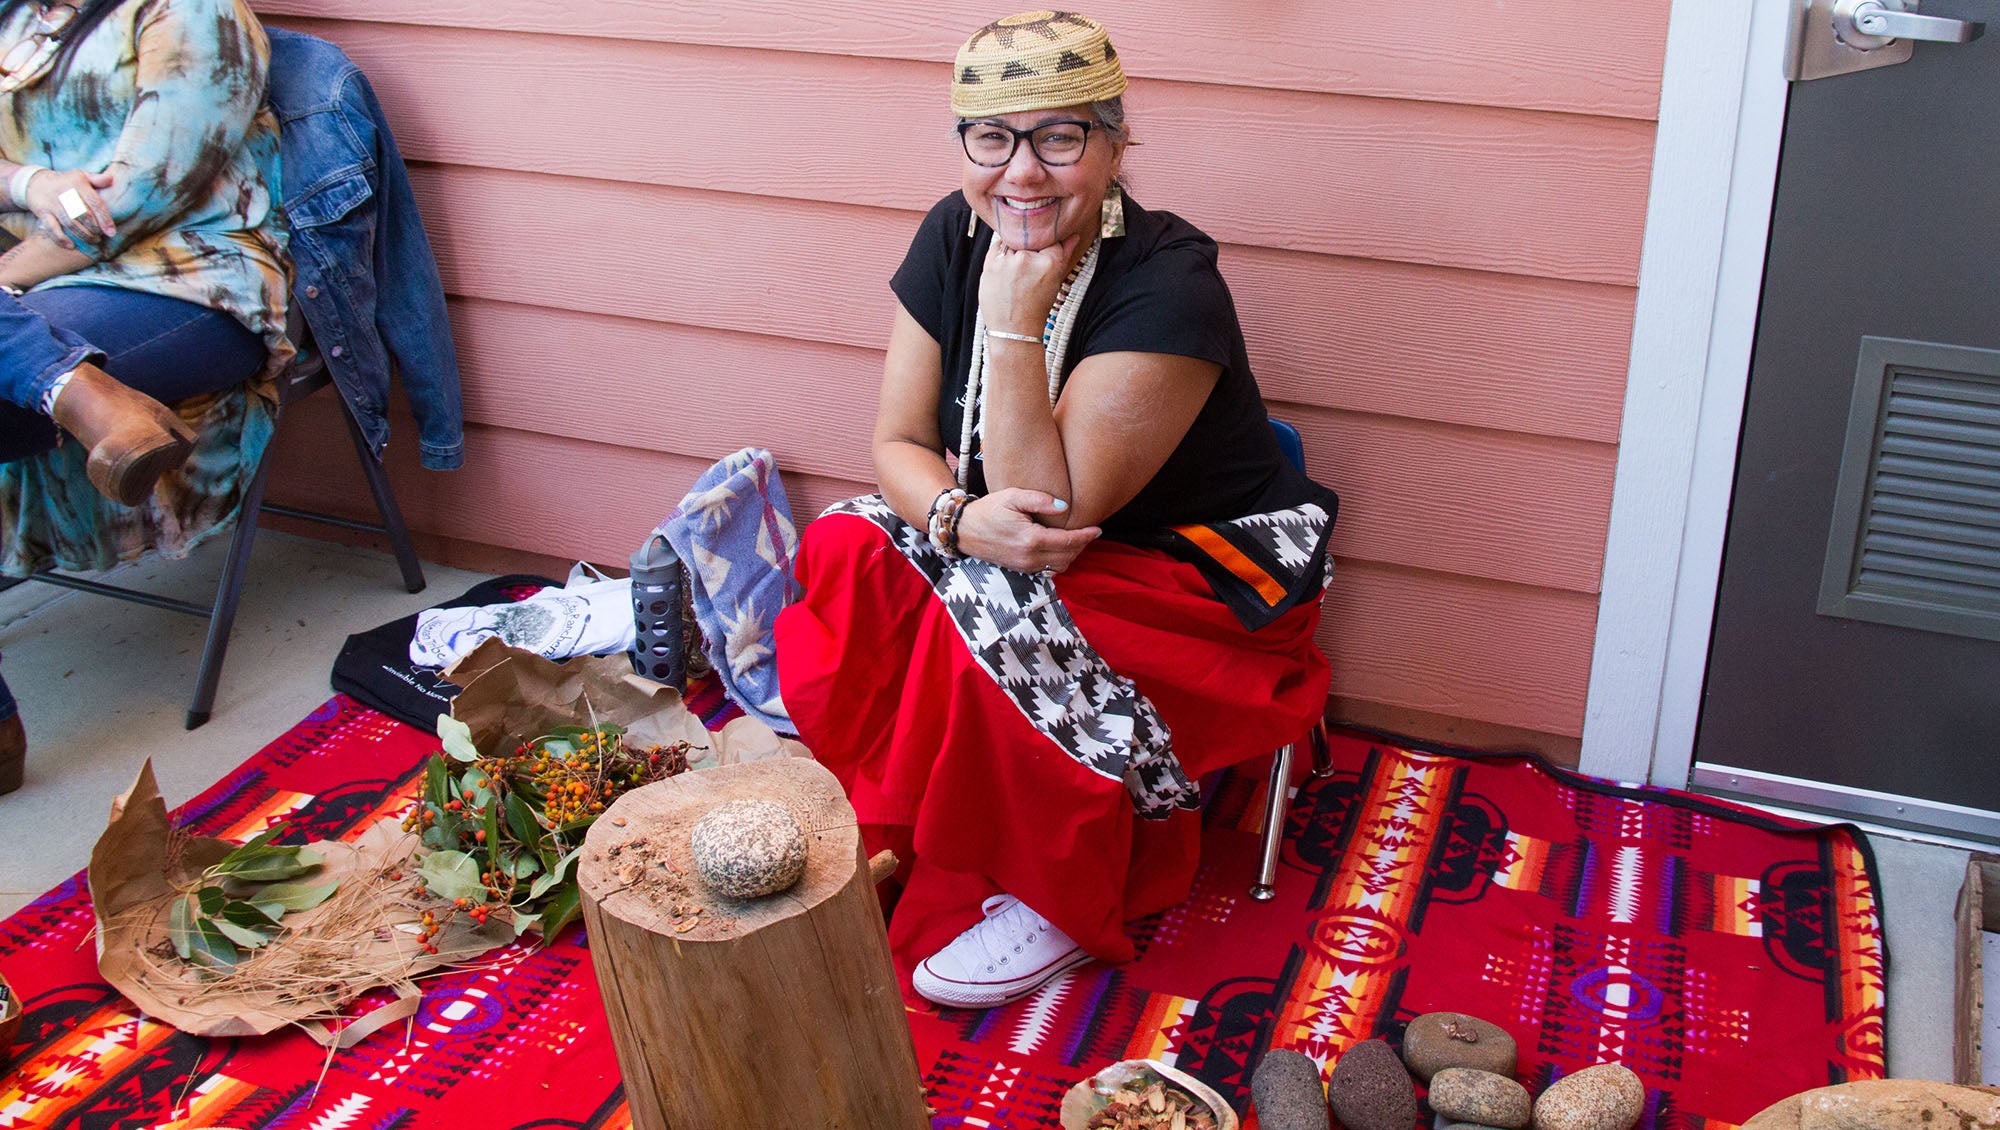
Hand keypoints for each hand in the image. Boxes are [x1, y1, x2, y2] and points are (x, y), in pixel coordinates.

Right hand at [20, 168, 113, 247]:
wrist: (36, 183)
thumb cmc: (66, 182)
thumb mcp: (81, 175)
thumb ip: (97, 179)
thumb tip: (112, 179)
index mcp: (78, 184)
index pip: (95, 203)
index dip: (104, 219)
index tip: (111, 233)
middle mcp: (65, 194)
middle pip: (83, 215)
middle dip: (94, 229)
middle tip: (100, 236)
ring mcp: (53, 204)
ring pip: (70, 224)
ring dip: (83, 235)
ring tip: (93, 241)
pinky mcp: (42, 212)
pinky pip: (51, 228)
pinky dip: (60, 239)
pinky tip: (71, 246)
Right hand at [955, 488, 1099, 573]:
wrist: (964, 529)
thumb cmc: (988, 509)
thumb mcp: (1012, 496)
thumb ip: (1040, 500)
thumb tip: (1064, 506)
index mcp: (1031, 539)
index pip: (1068, 541)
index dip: (1086, 536)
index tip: (1098, 529)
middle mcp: (1030, 557)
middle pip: (1068, 556)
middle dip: (1082, 545)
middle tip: (1089, 532)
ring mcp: (1025, 567)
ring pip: (1060, 566)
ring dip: (1072, 554)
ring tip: (1077, 539)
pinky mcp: (1021, 570)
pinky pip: (1049, 570)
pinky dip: (1060, 561)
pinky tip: (1061, 548)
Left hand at [977, 233, 1078, 342]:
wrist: (1014, 329)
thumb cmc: (1036, 307)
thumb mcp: (1056, 281)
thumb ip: (1064, 254)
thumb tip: (1073, 236)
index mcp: (1048, 263)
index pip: (1049, 238)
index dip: (1047, 245)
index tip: (1043, 257)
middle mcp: (1026, 259)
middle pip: (1030, 238)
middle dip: (1030, 248)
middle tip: (1028, 269)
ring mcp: (1006, 262)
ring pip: (1013, 241)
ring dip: (1015, 250)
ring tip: (1017, 272)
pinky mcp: (990, 265)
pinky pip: (997, 247)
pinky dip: (1002, 255)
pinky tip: (1006, 271)